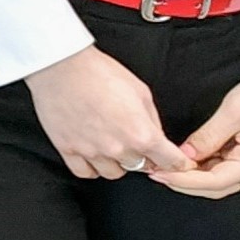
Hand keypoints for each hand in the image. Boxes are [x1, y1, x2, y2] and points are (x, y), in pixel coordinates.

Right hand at [24, 46, 196, 181]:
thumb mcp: (141, 91)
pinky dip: (92, 166)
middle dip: (143, 156)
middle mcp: (118, 147)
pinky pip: (85, 172)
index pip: (171, 162)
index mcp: (141, 133)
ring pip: (113, 173)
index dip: (178, 162)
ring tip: (112, 146)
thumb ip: (152, 120)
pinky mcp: (68, 149)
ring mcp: (91, 151)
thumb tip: (156, 136)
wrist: (62, 66)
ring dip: (117, 162)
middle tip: (135, 142)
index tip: (176, 162)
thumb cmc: (100, 72)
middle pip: (141, 168)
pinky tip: (93, 153)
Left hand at [157, 72, 239, 196]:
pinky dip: (204, 168)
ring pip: (219, 180)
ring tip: (167, 165)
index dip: (183, 181)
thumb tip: (186, 154)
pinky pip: (225, 168)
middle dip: (184, 182)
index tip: (159, 174)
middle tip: (155, 171)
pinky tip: (187, 159)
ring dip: (193, 176)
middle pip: (215, 187)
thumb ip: (209, 136)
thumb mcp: (235, 111)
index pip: (214, 182)